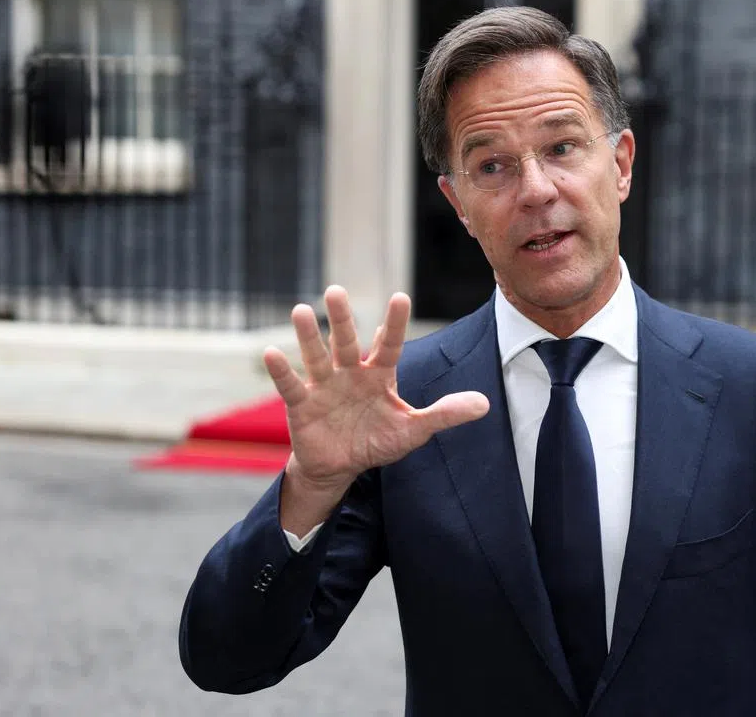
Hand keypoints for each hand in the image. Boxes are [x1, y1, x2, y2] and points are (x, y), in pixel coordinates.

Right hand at [263, 286, 488, 530]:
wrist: (342, 465)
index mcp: (379, 375)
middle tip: (335, 291)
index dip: (393, 325)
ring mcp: (324, 386)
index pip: (388, 346)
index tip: (400, 298)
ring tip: (300, 311)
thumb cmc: (377, 440)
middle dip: (342, 319)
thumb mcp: (414, 430)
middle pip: (346, 342)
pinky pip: (291, 385)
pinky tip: (271, 352)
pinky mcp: (302, 405)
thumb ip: (445, 414)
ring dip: (308, 336)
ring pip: (316, 357)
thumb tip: (484, 404)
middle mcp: (350, 373)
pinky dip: (281, 371)